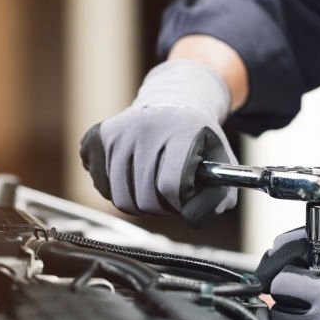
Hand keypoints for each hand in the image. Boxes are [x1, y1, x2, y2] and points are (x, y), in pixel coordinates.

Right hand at [80, 60, 236, 225]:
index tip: (184, 200)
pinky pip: (101, 186)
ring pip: (119, 198)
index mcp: (181, 130)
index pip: (170, 185)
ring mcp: (118, 132)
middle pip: (143, 198)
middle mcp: (145, 127)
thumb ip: (221, 193)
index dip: (179, 203)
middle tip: (169, 197)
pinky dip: (116, 190)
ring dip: (138, 203)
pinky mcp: (98, 137)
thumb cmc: (197, 137)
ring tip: (152, 188)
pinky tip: (131, 176)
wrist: (173, 101)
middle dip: (161, 207)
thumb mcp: (221, 158)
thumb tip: (195, 218)